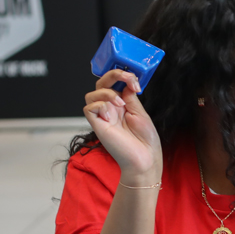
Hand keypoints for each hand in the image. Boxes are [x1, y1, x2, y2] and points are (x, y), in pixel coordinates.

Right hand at [83, 69, 161, 183]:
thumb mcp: (140, 112)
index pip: (114, 83)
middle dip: (112, 75)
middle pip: (100, 84)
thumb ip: (130, 96)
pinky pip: (89, 108)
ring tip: (121, 104)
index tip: (135, 80)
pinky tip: (112, 116)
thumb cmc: (145, 140)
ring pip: (91, 94)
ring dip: (107, 93)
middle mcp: (111, 109)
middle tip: (127, 78)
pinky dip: (101, 106)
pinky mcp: (97, 125)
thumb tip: (125, 82)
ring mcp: (103, 117)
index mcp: (122, 105)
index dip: (121, 75)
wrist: (144, 158)